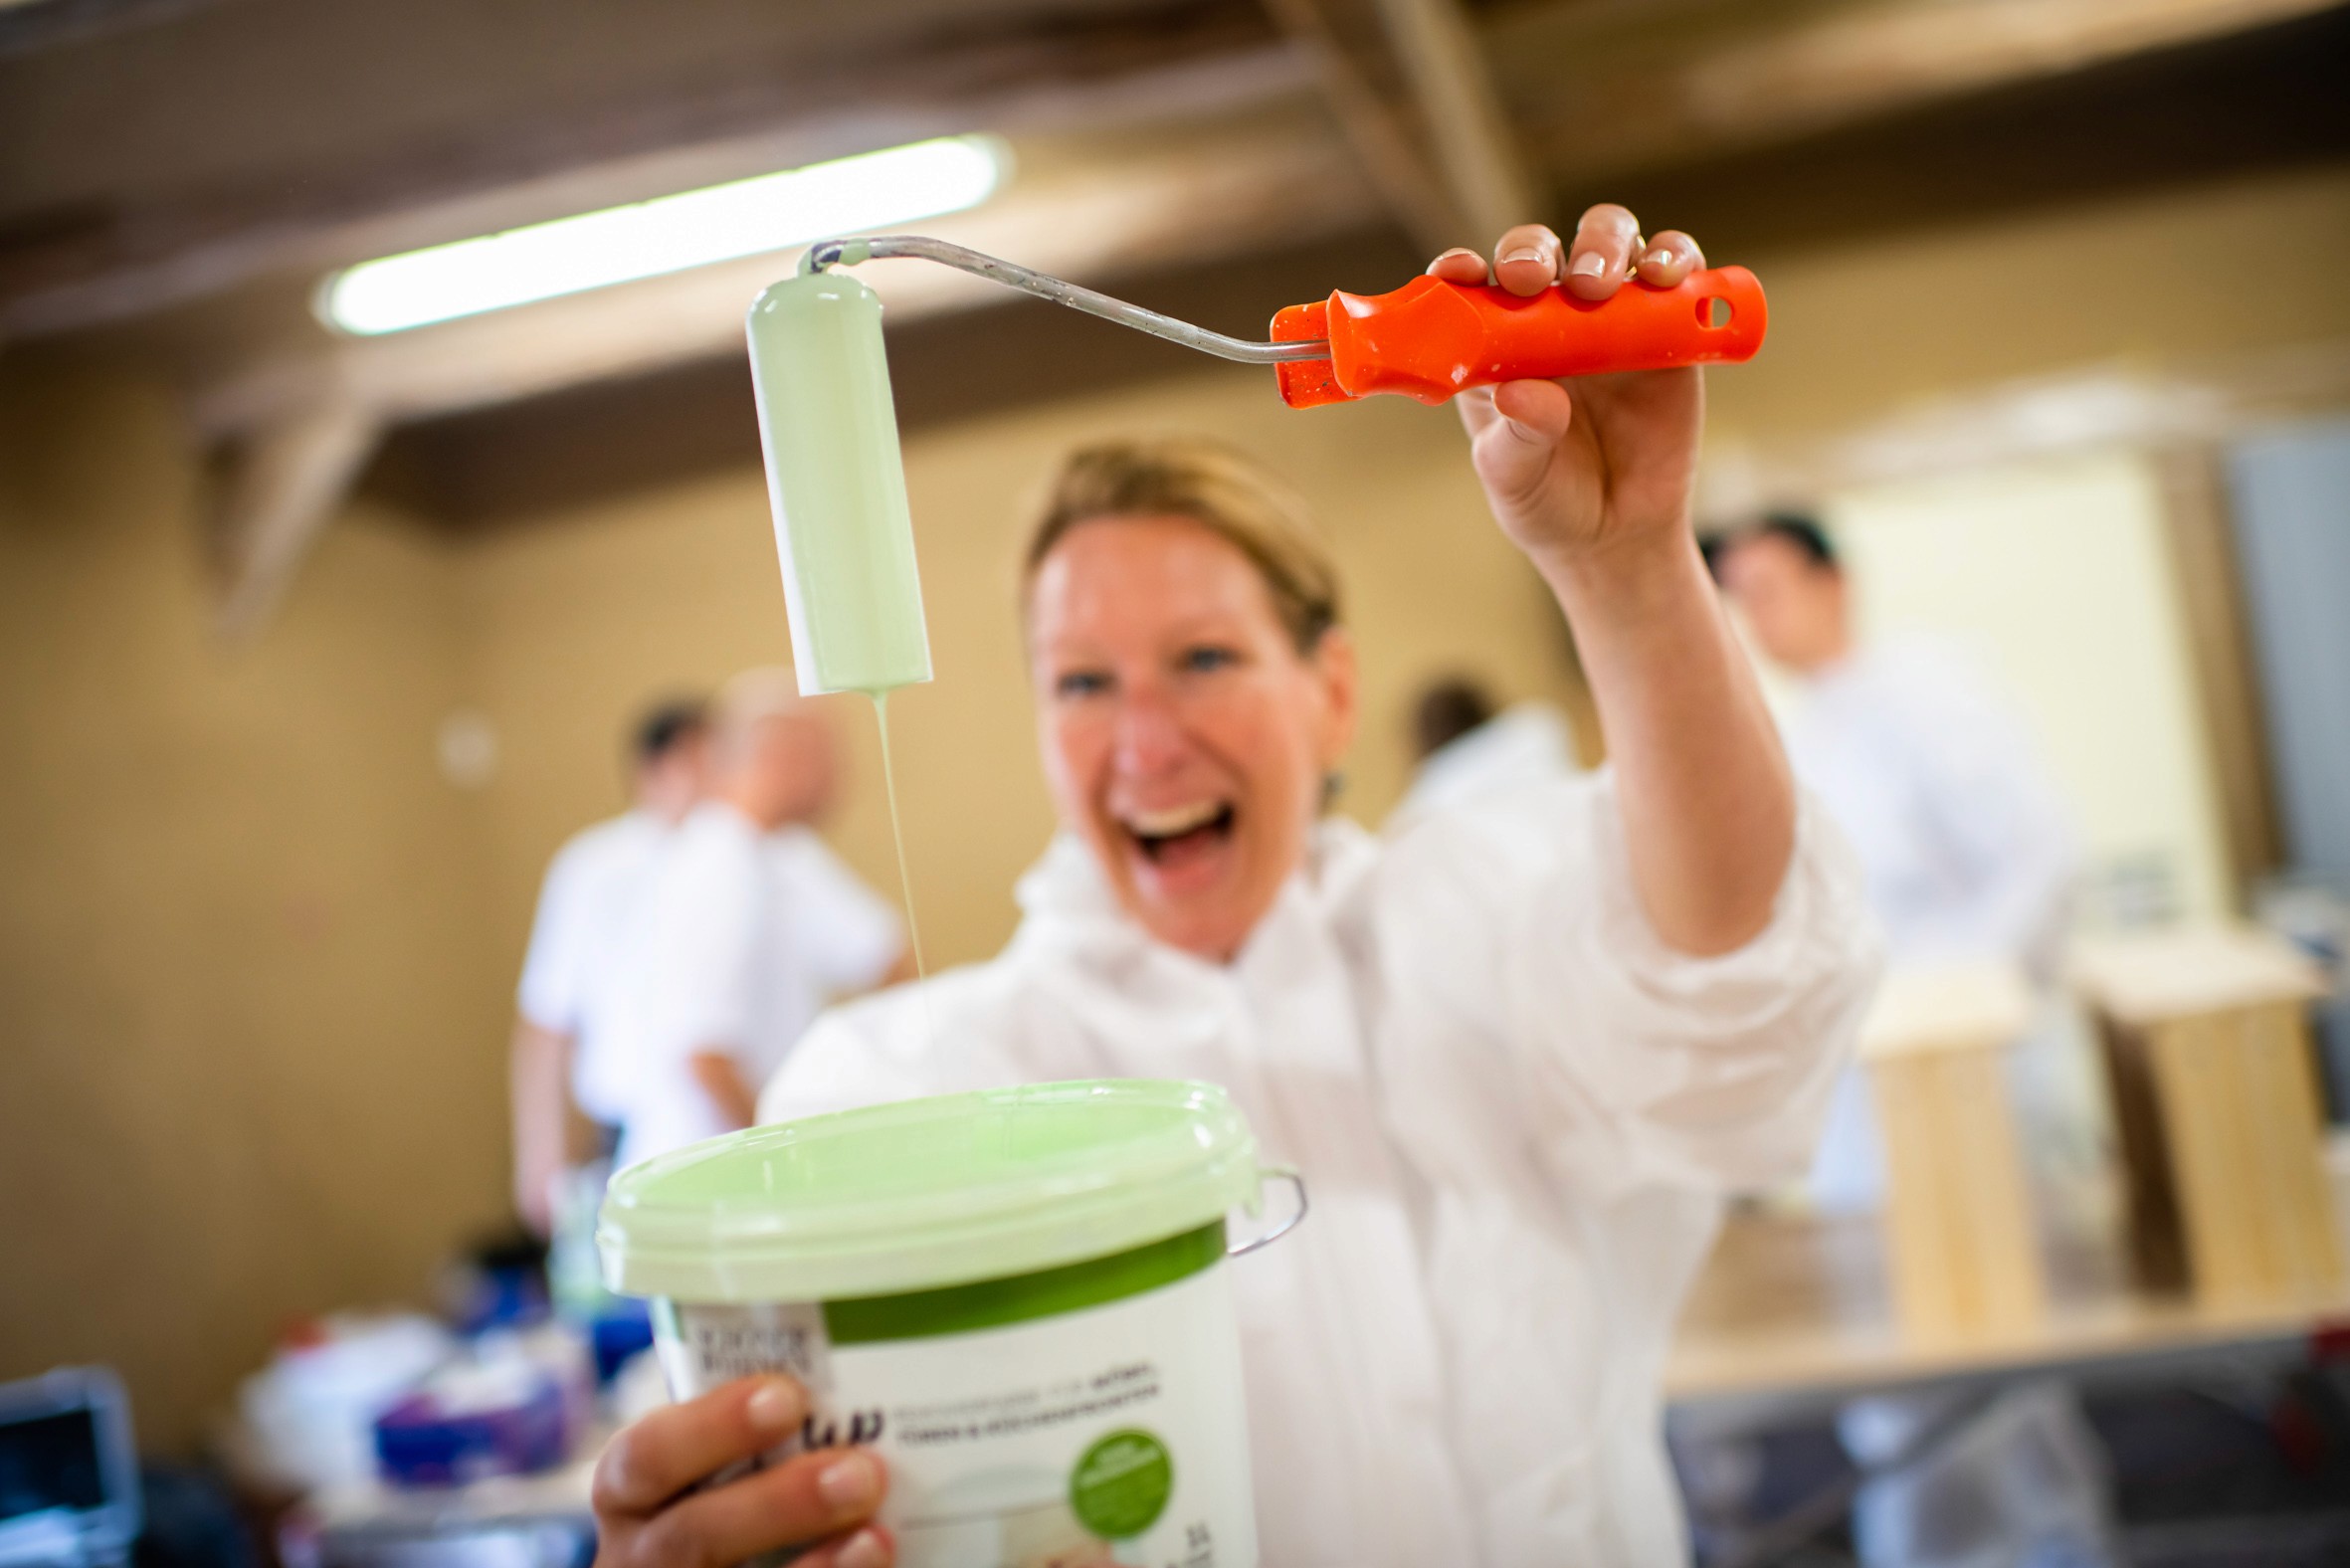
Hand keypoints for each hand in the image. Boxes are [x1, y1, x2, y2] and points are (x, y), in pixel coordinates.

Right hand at [592, 1376, 892, 1567]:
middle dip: (779, 1503)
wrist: (703, 1563)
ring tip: (878, 1535)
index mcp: (631, 1494)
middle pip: (692, 1536)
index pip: (644, 1458)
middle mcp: (642, 1557)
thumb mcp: (709, 1468)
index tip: (788, 1396)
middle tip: (862, 1469)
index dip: (712, 1426)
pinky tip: (873, 1560)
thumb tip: (854, 1397)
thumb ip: (759, 1440)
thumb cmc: (721, 1498)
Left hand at [1428, 204, 1705, 575]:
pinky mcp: (1668, 325)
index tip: (1461, 272)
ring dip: (1603, 245)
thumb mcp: (1517, 478)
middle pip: (1541, 250)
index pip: (1472, 288)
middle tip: (1533, 278)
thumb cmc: (1547, 500)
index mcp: (1495, 345)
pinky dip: (1675, 258)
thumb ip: (1519, 436)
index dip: (1464, 269)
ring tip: (1600, 284)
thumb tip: (1522, 391)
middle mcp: (1549, 318)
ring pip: (1609, 243)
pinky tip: (1667, 276)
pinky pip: (1678, 275)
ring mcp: (1610, 315)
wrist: (1617, 534)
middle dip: (1533, 251)